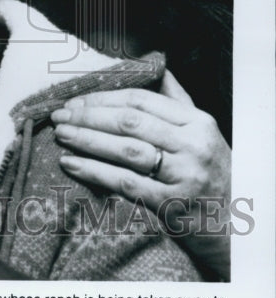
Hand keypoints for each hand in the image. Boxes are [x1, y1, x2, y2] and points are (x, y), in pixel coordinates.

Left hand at [50, 72, 230, 277]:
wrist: (237, 228)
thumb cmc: (214, 174)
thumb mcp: (203, 134)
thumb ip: (178, 102)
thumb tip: (157, 69)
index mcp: (198, 122)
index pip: (142, 100)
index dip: (104, 98)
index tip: (76, 100)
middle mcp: (192, 146)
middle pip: (130, 122)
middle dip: (89, 116)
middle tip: (61, 116)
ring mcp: (183, 176)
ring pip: (125, 150)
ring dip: (87, 140)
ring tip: (62, 134)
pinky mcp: (172, 205)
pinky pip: (125, 183)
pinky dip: (94, 171)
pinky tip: (72, 164)